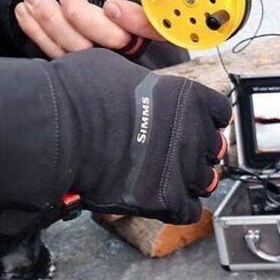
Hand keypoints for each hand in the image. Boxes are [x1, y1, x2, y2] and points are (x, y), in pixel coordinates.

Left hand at [0, 0, 162, 55]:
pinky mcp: (72, 63)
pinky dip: (39, 32)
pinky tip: (27, 11)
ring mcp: (97, 53)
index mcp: (136, 11)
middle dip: (85, 20)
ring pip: (85, 51)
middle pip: (117, 43)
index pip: (153, 27)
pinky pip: (60, 56)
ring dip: (54, 22)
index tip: (111, 6)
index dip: (137, 22)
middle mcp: (122, 36)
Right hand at [0, 49, 230, 224]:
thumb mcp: (117, 70)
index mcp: (189, 97)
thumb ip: (144, 85)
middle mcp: (194, 132)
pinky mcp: (167, 199)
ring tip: (164, 178)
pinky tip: (160, 198)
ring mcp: (183, 168)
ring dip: (188, 181)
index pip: (219, 114)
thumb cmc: (79, 95)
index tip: (193, 127)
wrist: (59, 132)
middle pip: (212, 149)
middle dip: (196, 152)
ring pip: (205, 181)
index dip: (205, 121)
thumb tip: (139, 89)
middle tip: (173, 154)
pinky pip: (189, 210)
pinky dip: (178, 207)